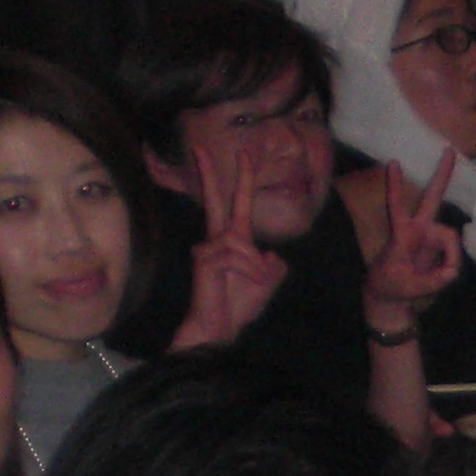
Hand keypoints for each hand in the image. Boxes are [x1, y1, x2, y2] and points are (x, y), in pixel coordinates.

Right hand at [171, 132, 286, 351]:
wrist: (220, 329)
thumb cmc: (238, 306)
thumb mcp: (266, 284)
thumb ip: (273, 267)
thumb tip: (272, 255)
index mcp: (232, 241)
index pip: (235, 205)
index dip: (241, 180)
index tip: (244, 155)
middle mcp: (217, 240)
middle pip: (214, 201)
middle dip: (210, 173)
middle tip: (202, 147)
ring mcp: (208, 248)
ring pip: (243, 243)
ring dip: (255, 267)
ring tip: (250, 284)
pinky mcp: (204, 259)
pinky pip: (237, 256)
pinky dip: (248, 272)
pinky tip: (240, 284)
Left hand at [364, 149, 463, 317]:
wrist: (391, 294)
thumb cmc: (393, 286)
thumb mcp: (410, 288)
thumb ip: (433, 280)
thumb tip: (452, 271)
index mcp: (402, 235)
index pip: (396, 207)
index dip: (395, 187)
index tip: (393, 162)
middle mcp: (418, 229)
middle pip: (432, 199)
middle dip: (442, 176)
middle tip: (449, 150)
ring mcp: (430, 236)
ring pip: (451, 237)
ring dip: (451, 258)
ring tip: (441, 277)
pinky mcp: (438, 246)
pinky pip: (453, 251)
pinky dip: (451, 264)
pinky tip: (442, 274)